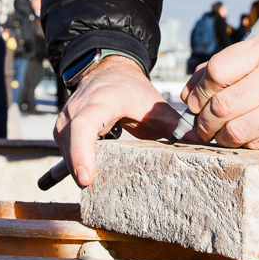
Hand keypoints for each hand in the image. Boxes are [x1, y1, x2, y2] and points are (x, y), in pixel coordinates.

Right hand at [54, 54, 178, 186]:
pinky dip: (73, 161)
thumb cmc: (134, 92)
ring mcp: (67, 116)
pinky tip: (87, 175)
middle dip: (76, 164)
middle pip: (68, 138)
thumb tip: (195, 148)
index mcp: (104, 101)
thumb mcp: (157, 107)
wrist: (112, 71)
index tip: (87, 177)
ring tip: (91, 187)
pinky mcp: (63, 126)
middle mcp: (80, 106)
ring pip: (63, 145)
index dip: (82, 151)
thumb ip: (176, 128)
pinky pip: (63, 147)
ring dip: (74, 165)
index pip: (85, 125)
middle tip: (88, 188)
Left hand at [181, 30, 258, 151]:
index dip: (199, 90)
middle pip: (223, 105)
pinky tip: (242, 138)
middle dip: (203, 120)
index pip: (218, 71)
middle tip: (200, 125)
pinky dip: (242, 145)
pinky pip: (255, 145)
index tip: (194, 101)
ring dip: (218, 137)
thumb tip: (189, 93)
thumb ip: (225, 66)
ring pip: (236, 131)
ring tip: (217, 134)